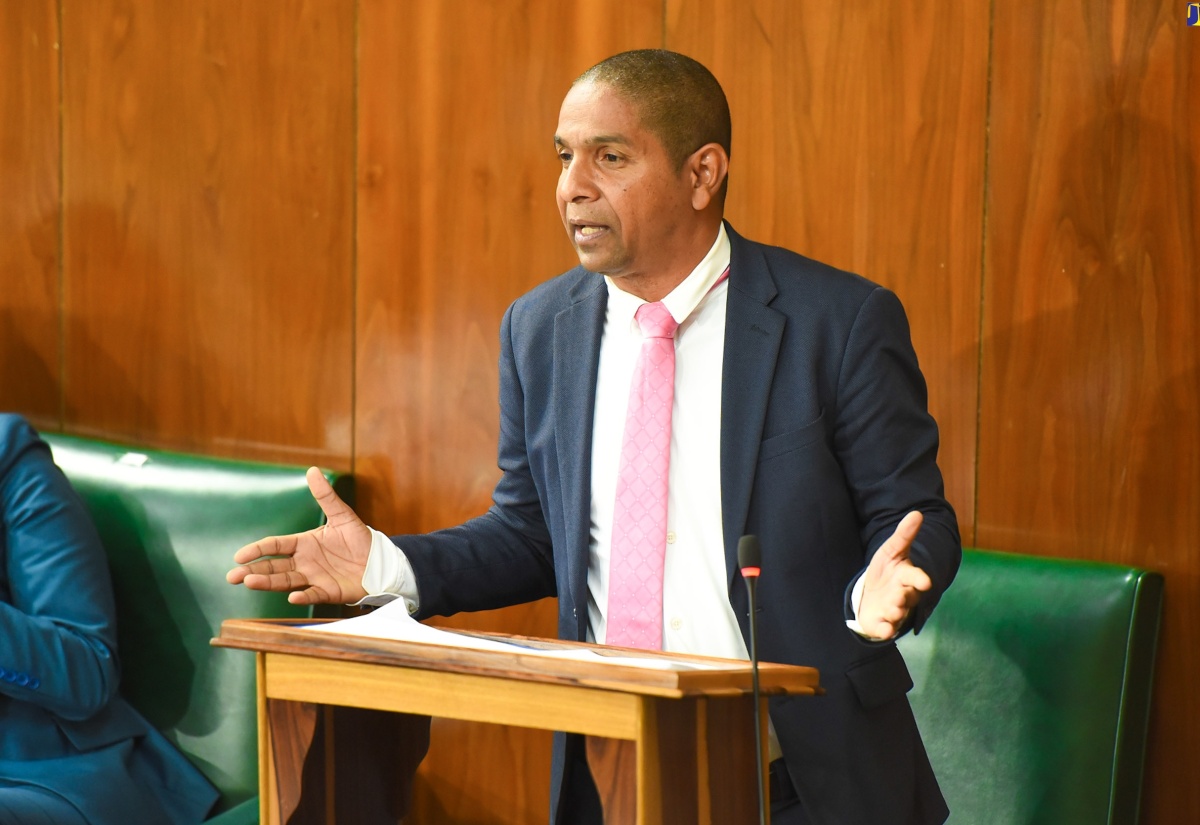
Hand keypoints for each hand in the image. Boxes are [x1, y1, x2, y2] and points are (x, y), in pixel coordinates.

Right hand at [226, 467, 372, 604]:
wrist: (380, 561)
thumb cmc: (359, 539)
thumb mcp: (342, 515)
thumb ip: (326, 496)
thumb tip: (312, 470)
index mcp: (304, 543)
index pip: (275, 546)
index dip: (258, 550)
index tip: (239, 556)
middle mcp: (304, 562)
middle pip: (273, 567)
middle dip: (253, 571)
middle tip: (232, 577)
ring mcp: (314, 578)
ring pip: (285, 581)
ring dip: (268, 583)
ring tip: (249, 583)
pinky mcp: (328, 591)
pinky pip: (313, 594)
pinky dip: (302, 596)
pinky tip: (292, 597)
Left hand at [856, 511, 931, 640]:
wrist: (872, 593)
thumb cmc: (886, 571)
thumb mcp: (891, 550)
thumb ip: (904, 535)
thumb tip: (917, 513)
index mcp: (906, 577)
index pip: (916, 577)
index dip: (919, 579)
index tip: (925, 581)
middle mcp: (903, 595)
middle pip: (907, 597)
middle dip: (904, 597)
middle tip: (900, 595)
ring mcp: (893, 610)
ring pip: (897, 613)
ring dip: (895, 612)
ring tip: (892, 609)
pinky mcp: (882, 623)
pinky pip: (885, 630)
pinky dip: (885, 631)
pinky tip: (884, 631)